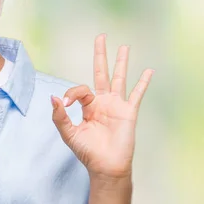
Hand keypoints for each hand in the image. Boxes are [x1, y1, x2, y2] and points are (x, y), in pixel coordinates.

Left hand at [51, 34, 153, 179]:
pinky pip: (137, 94)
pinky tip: (149, 71)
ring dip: (122, 62)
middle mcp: (103, 102)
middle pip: (101, 73)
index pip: (81, 89)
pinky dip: (143, 83)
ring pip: (119, 78)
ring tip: (124, 47)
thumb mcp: (69, 134)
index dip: (72, 93)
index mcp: (88, 106)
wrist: (106, 166)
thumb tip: (54, 97)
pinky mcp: (129, 111)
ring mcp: (117, 105)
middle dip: (100, 55)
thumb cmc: (88, 152)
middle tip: (101, 37)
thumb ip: (60, 116)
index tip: (66, 102)